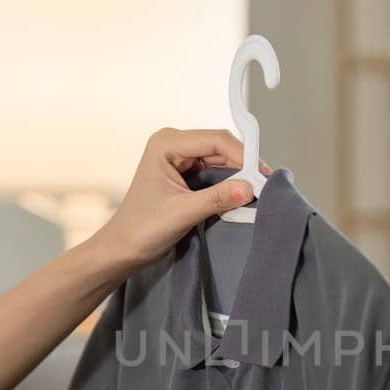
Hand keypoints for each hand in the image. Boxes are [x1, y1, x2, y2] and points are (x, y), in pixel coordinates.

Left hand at [90, 128, 268, 267]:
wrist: (124, 248)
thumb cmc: (141, 229)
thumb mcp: (182, 213)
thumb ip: (217, 198)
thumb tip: (249, 188)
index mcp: (166, 144)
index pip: (215, 140)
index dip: (243, 155)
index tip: (262, 176)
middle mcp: (174, 144)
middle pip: (221, 147)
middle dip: (244, 166)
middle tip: (264, 186)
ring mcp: (180, 158)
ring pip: (222, 160)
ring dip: (239, 175)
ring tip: (256, 193)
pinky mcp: (186, 173)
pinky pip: (216, 172)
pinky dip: (230, 184)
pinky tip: (242, 195)